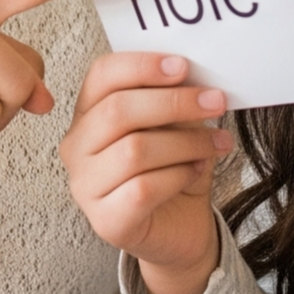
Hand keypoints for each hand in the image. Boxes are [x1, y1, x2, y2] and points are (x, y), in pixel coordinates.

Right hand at [60, 51, 230, 293]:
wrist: (180, 227)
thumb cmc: (171, 170)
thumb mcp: (174, 125)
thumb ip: (172, 99)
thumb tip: (191, 77)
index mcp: (87, 113)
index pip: (101, 76)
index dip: (141, 65)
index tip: (182, 66)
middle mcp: (77, 148)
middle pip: (117, 111)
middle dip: (173, 102)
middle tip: (214, 100)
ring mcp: (86, 187)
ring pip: (134, 150)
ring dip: (186, 142)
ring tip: (215, 142)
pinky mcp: (106, 220)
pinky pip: (143, 188)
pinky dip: (179, 175)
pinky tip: (196, 171)